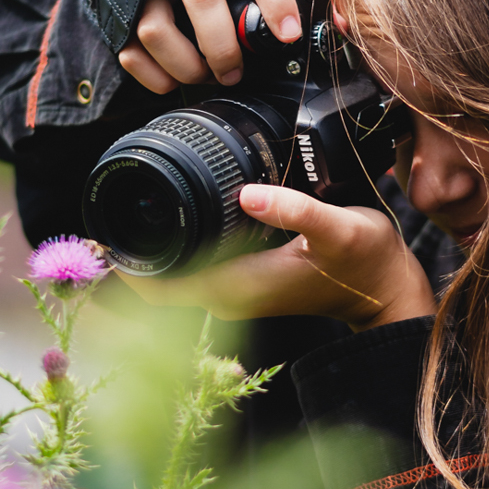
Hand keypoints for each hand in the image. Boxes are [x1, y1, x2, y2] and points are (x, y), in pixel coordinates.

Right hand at [118, 0, 301, 92]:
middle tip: (236, 72)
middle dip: (223, 47)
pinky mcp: (122, 9)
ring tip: (205, 76)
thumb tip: (338, 21)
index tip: (288, 35)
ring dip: (187, 65)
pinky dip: (156, 76)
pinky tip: (175, 78)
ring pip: (158, 29)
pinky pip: (132, 51)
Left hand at [120, 184, 436, 332]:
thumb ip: (297, 210)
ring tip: (132, 201)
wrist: (386, 290)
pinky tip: (176, 213)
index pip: (158, 288)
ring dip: (150, 247)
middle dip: (128, 249)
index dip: (125, 264)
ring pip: (172, 275)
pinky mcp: (244, 280)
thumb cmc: (365, 262)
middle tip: (109, 203)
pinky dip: (176, 245)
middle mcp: (229, 293)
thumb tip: (251, 195)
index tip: (102, 231)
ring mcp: (235, 290)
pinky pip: (192, 267)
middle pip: (155, 282)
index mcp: (237, 285)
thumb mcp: (338, 228)